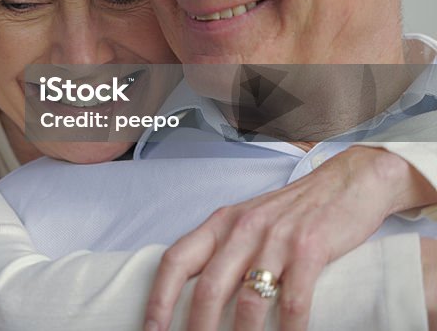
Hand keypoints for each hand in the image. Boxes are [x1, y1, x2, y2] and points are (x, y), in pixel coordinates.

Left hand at [144, 146, 436, 330]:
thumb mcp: (248, 222)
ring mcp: (276, 239)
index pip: (176, 261)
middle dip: (197, 327)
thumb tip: (195, 293)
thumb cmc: (293, 210)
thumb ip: (223, 250)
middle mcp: (242, 229)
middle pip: (208, 287)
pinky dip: (288, 330)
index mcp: (220, 223)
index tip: (149, 329)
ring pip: (248, 299)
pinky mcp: (311, 249)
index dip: (158, 298)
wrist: (347, 182)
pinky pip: (293, 300)